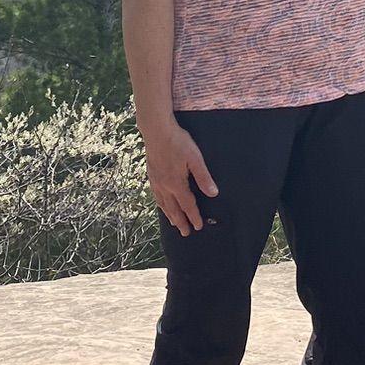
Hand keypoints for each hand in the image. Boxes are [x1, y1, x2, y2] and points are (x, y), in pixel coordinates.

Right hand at [142, 117, 218, 233]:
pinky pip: (156, 195)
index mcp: (176, 183)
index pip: (187, 205)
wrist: (156, 130)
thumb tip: (213, 193)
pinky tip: (161, 204)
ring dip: (170, 215)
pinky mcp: (151, 174)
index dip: (194, 217)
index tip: (198, 227)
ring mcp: (156, 181)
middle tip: (186, 233)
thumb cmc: (178, 142)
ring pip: (163, 204)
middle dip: (181, 222)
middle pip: (174, 209)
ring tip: (174, 224)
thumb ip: (203, 177)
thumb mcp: (195, 158)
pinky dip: (160, 204)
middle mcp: (164, 186)